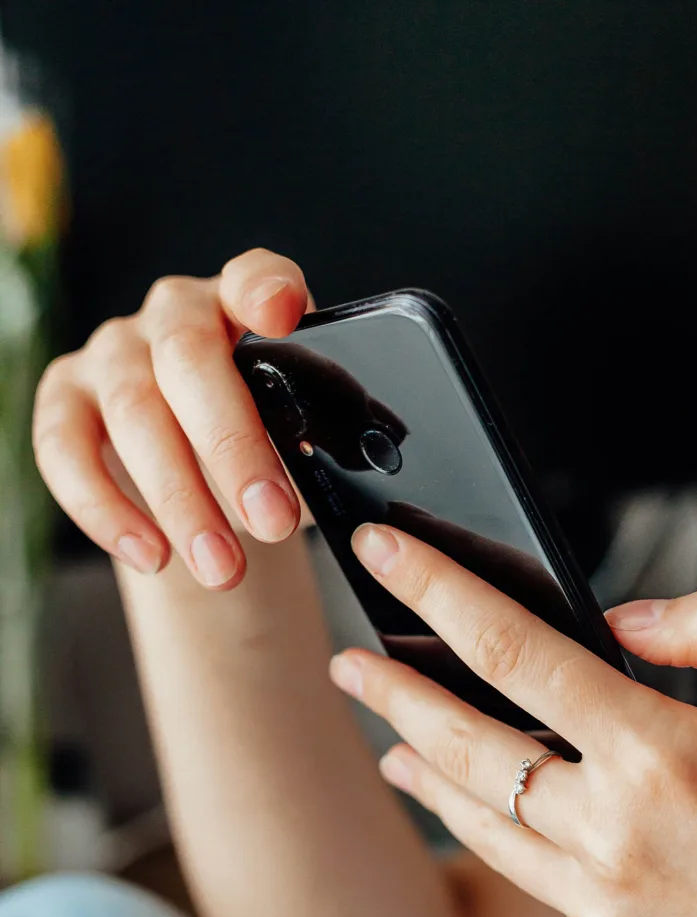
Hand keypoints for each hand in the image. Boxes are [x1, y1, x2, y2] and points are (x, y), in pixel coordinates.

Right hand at [33, 249, 312, 587]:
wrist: (206, 467)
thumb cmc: (267, 438)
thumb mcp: (302, 429)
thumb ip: (320, 436)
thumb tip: (340, 481)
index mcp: (245, 305)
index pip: (255, 277)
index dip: (265, 289)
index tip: (281, 314)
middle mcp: (175, 313)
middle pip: (190, 362)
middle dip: (233, 449)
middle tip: (272, 522)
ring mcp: (113, 350)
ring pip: (134, 413)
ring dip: (180, 500)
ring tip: (223, 568)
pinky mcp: (64, 396)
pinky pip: (65, 449)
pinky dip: (107, 510)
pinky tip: (153, 555)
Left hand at [330, 523, 696, 916]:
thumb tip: (630, 617)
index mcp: (662, 759)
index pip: (515, 651)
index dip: (439, 590)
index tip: (389, 552)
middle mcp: (614, 836)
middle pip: (466, 744)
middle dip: (393, 692)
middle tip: (349, 661)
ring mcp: (603, 907)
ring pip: (479, 823)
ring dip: (423, 771)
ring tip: (386, 738)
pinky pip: (532, 879)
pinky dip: (493, 835)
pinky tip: (483, 816)